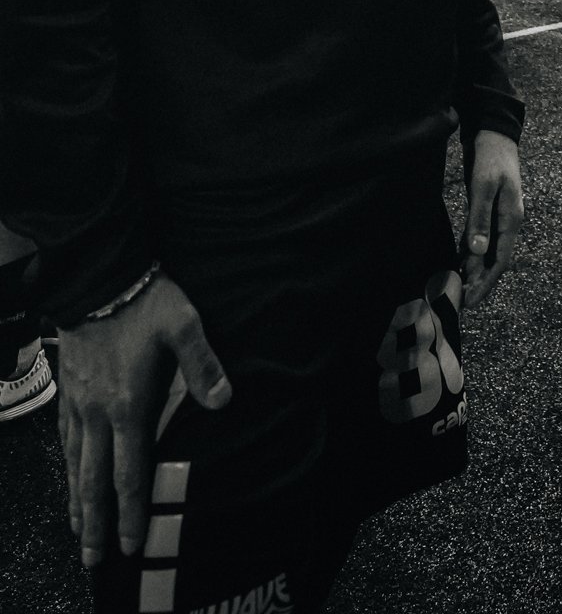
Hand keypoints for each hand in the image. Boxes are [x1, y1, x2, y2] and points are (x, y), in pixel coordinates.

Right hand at [58, 274, 230, 568]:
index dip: (130, 512)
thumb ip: (204, 366)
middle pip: (94, 481)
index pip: (129, 473)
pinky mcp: (67, 389)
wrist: (99, 275)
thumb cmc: (146, 301)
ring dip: (76, 502)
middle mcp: (98, 412)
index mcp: (128, 405)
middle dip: (95, 523)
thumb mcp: (184, 325)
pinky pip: (64, 438)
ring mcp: (78, 402)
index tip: (129, 544)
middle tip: (93, 560)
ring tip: (78, 531)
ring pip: (74, 464)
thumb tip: (224, 402)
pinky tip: (68, 475)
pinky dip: (66, 465)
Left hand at [462, 129, 523, 309]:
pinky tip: (460, 262)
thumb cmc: (490, 158)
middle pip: (496, 260)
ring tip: (458, 288)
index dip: (485, 282)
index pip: (500, 260)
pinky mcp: (489, 210)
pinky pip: (482, 238)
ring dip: (475, 269)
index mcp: (512, 219)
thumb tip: (477, 253)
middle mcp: (508, 222)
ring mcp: (500, 216)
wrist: (494, 132)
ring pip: (489, 251)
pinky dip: (472, 253)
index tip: (470, 301)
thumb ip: (480, 219)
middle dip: (480, 282)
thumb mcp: (483, 187)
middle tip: (461, 302)